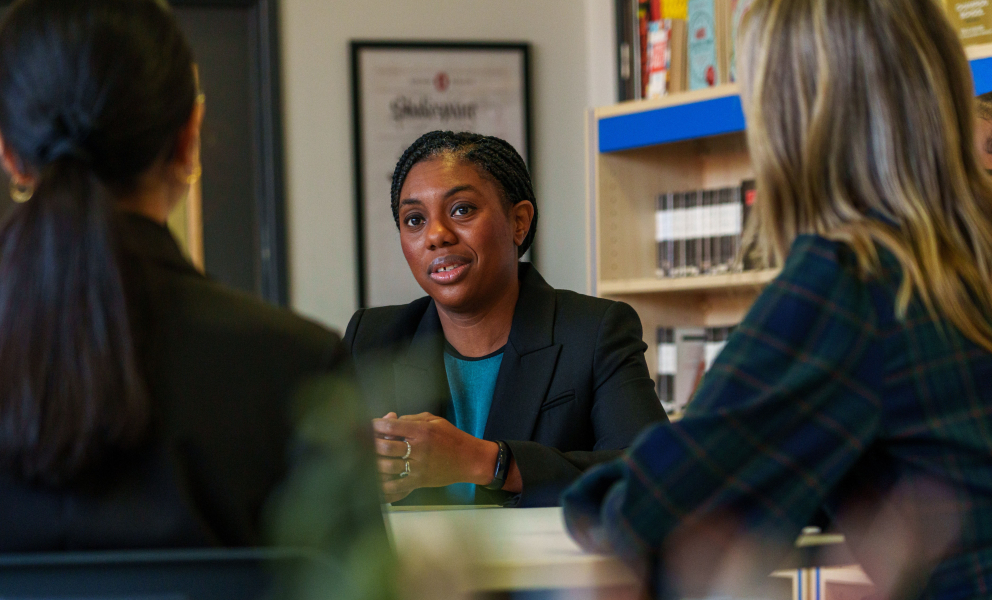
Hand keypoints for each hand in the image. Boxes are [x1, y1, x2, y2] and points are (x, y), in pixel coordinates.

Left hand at [372, 412, 497, 503]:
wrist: (470, 460)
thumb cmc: (452, 437)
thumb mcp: (434, 421)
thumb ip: (411, 419)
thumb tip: (390, 420)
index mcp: (422, 431)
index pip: (392, 426)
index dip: (375, 425)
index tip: (367, 425)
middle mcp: (419, 449)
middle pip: (386, 447)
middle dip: (370, 444)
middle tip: (360, 443)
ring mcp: (419, 467)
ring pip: (388, 467)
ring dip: (373, 464)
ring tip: (363, 460)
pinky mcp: (420, 481)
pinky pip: (397, 487)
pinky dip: (383, 487)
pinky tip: (373, 484)